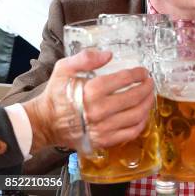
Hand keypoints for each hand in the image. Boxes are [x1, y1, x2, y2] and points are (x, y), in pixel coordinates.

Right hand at [23, 49, 154, 152]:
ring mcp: (102, 128)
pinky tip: (142, 114)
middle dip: (147, 88)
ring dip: (147, 104)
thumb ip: (85, 58)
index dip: (138, 73)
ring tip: (149, 96)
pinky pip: (130, 133)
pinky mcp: (103, 141)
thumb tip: (108, 54)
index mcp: (91, 91)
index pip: (125, 79)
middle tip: (150, 82)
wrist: (44, 123)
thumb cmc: (56, 94)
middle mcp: (99, 110)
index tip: (144, 71)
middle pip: (134, 97)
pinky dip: (141, 123)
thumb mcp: (64, 69)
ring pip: (136, 115)